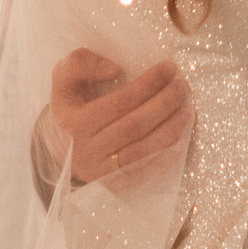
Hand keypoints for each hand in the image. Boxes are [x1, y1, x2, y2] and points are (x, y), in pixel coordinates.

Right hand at [49, 49, 192, 185]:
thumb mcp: (64, 79)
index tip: (169, 68)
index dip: (149, 84)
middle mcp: (86, 150)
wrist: (60, 147)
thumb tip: (116, 69)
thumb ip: (81, 63)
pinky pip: (145, 172)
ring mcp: (100, 172)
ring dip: (171, 129)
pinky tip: (181, 138)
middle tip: (182, 86)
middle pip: (135, 126)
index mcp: (73, 122)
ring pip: (143, 150)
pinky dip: (166, 155)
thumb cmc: (70, 107)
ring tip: (188, 108)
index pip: (120, 101)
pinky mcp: (113, 186)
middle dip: (165, 103)